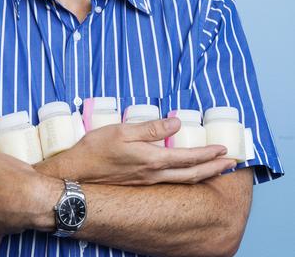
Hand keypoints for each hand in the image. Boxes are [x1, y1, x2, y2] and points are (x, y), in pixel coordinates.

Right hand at [50, 117, 236, 184]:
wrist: (77, 174)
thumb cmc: (96, 149)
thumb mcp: (122, 131)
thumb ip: (150, 128)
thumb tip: (176, 123)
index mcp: (152, 159)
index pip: (188, 157)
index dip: (208, 153)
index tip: (224, 148)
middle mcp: (153, 174)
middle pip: (192, 174)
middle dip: (213, 168)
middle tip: (230, 163)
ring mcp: (147, 182)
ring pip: (183, 181)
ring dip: (203, 175)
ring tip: (215, 169)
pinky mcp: (139, 184)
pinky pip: (171, 183)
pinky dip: (186, 178)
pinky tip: (185, 174)